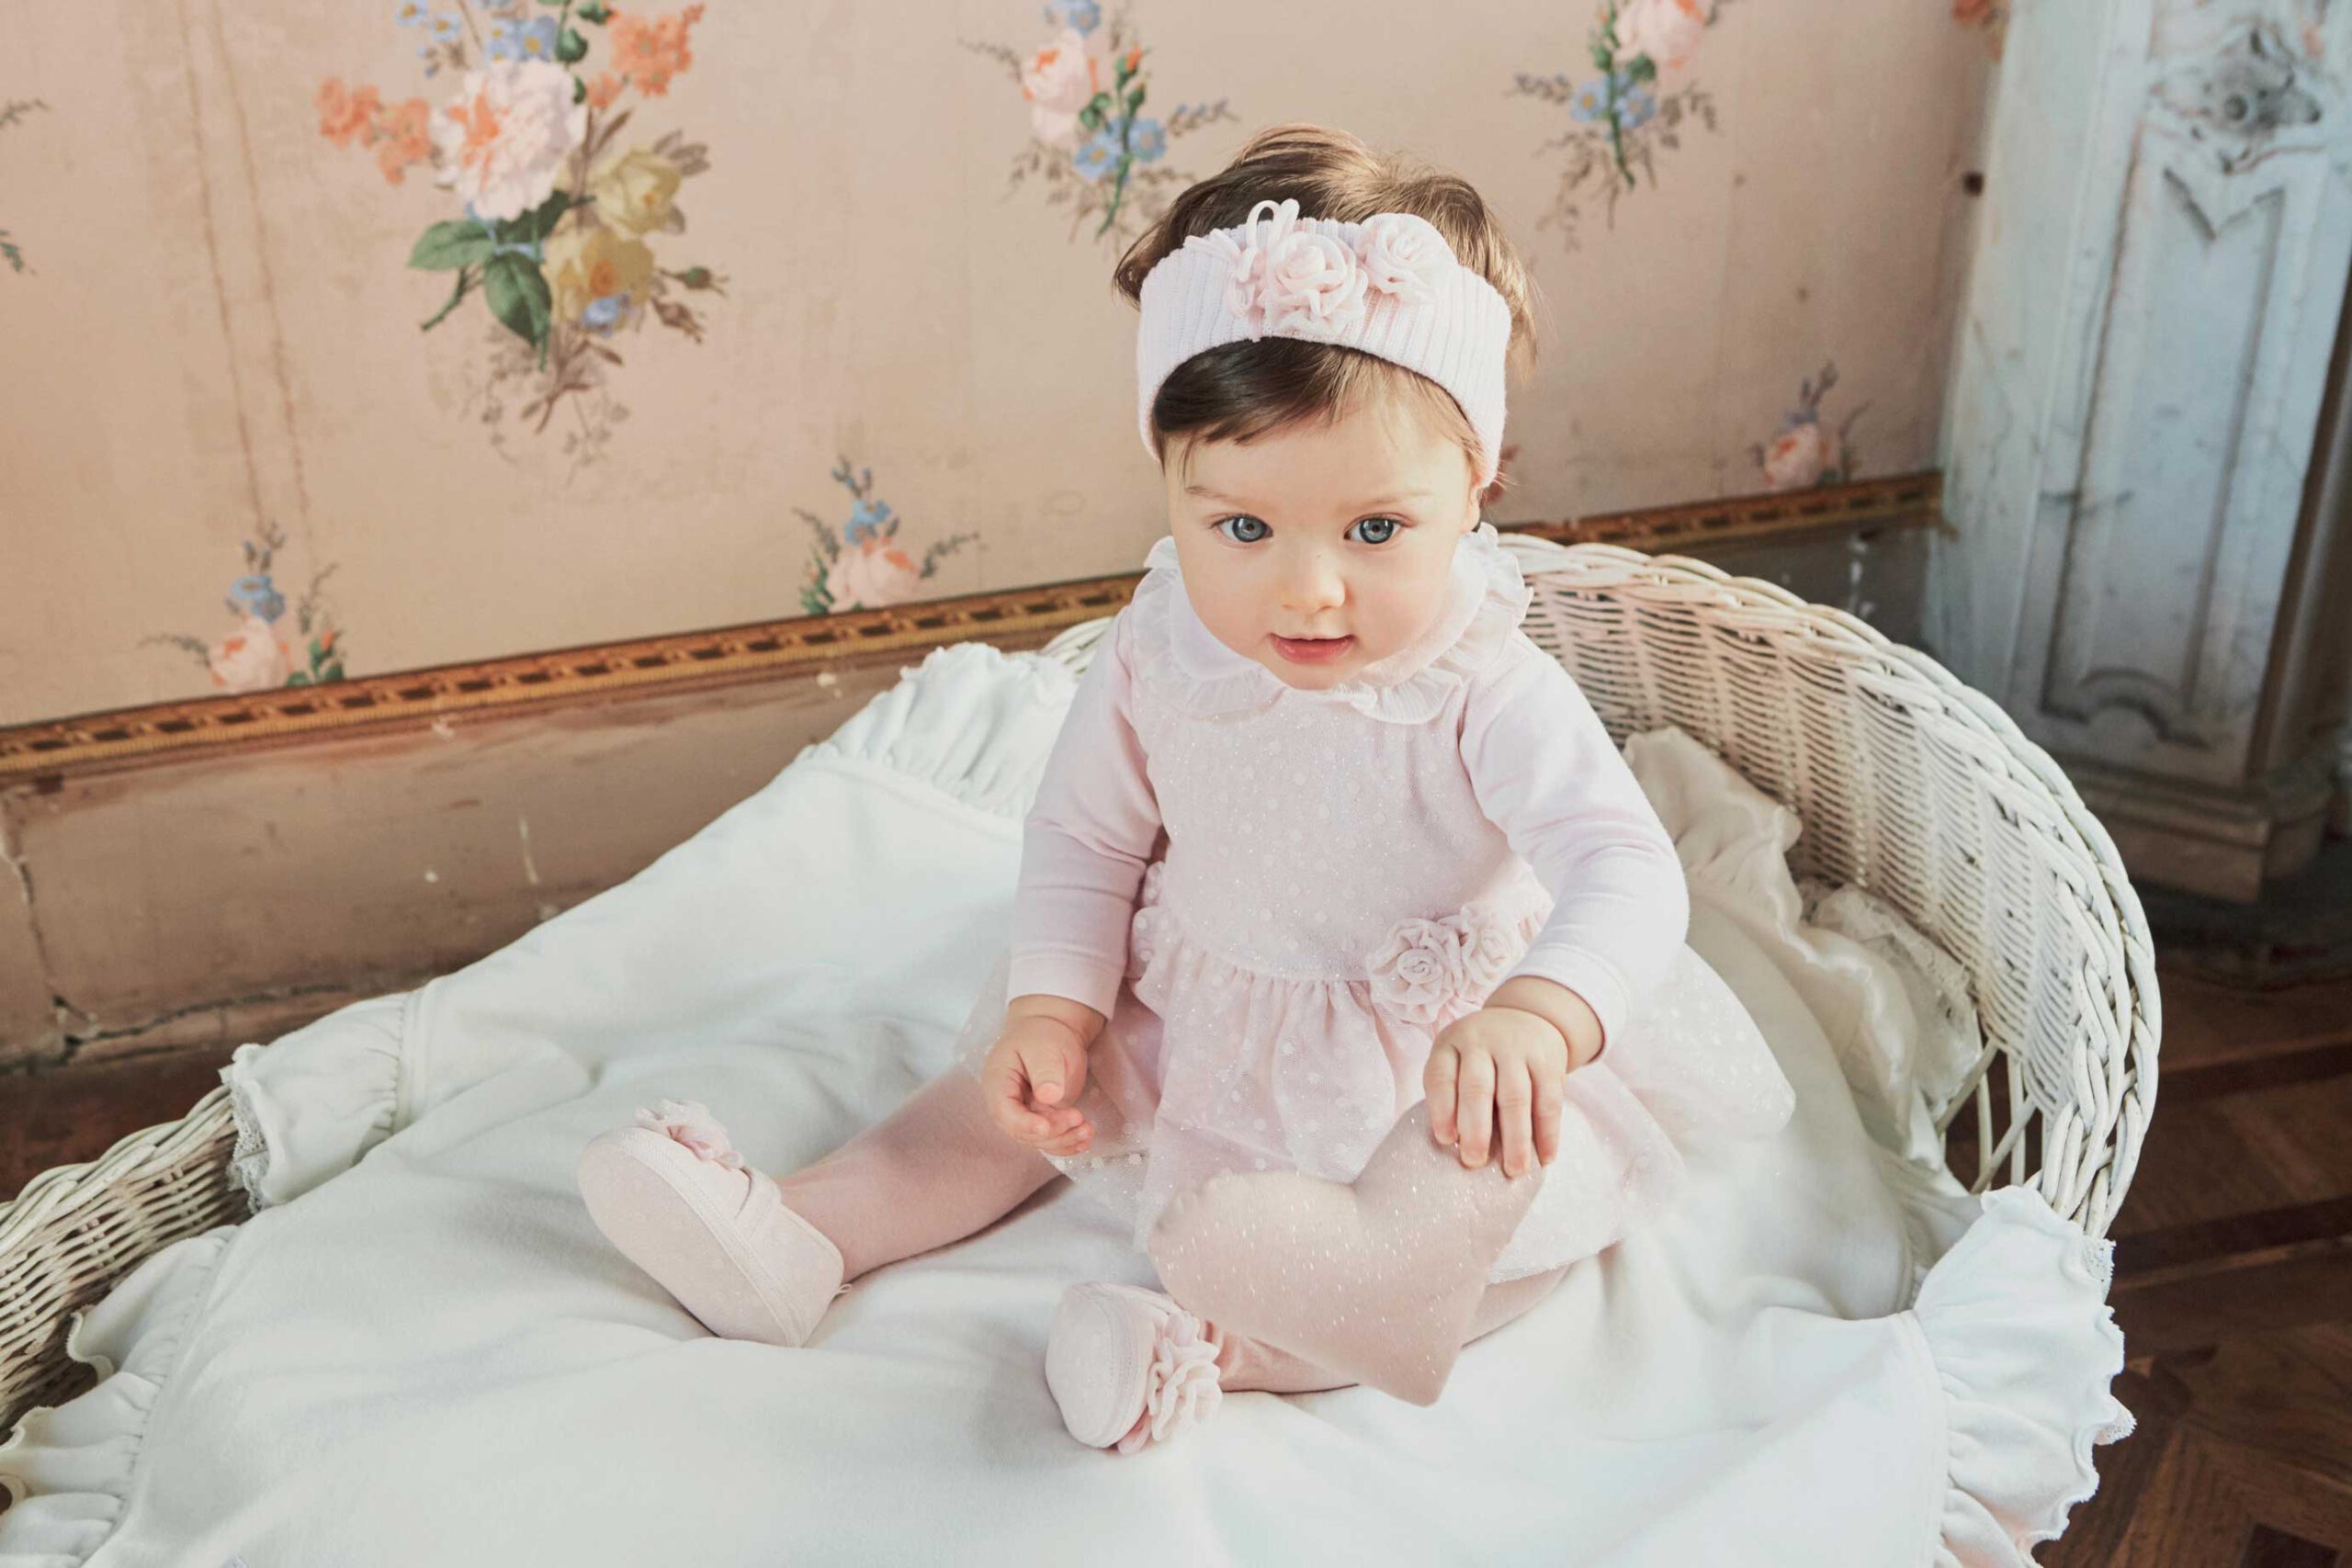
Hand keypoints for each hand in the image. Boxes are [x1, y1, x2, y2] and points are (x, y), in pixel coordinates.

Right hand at [980, 1012, 1096, 1156]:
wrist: (1051, 1033)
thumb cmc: (1043, 1036)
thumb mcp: (1044, 1047)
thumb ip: (1045, 1071)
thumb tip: (1048, 1096)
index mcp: (998, 1082)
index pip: (1005, 1111)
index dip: (1024, 1124)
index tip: (1047, 1127)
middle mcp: (1007, 1104)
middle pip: (1022, 1131)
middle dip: (1052, 1132)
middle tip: (1079, 1120)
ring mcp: (1024, 1114)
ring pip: (1039, 1139)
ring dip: (1063, 1140)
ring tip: (1088, 1130)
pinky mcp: (1041, 1119)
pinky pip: (1050, 1139)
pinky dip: (1067, 1143)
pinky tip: (1083, 1142)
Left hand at [1423, 1004, 1570, 1178]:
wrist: (1526, 1017)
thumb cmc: (1481, 1055)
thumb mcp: (1457, 1058)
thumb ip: (1453, 1093)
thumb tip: (1458, 1147)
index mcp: (1451, 1044)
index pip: (1441, 1077)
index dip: (1441, 1110)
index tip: (1447, 1141)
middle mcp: (1482, 1042)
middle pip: (1477, 1088)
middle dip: (1476, 1130)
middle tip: (1475, 1162)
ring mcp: (1517, 1049)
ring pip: (1516, 1097)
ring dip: (1516, 1139)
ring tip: (1515, 1170)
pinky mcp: (1549, 1060)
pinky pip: (1549, 1100)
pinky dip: (1548, 1132)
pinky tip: (1544, 1157)